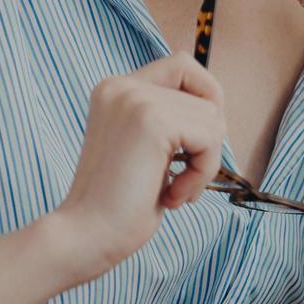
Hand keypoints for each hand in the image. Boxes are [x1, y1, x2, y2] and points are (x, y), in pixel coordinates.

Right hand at [53, 53, 227, 275]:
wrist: (85, 237)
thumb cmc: (120, 204)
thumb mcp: (147, 148)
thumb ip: (171, 119)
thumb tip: (218, 109)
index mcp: (116, 88)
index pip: (184, 65)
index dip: (205, 98)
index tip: (196, 142)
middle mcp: (122, 85)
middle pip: (207, 96)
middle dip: (206, 144)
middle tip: (178, 179)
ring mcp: (135, 99)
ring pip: (214, 119)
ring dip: (204, 164)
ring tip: (171, 190)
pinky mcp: (151, 121)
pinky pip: (211, 139)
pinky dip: (203, 172)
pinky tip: (172, 195)